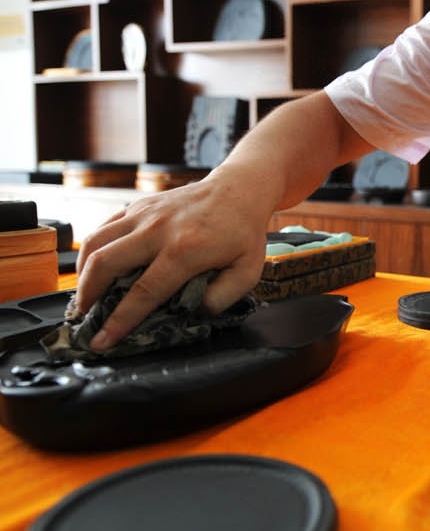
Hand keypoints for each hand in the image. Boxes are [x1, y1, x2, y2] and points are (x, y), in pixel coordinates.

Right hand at [75, 166, 272, 350]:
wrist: (238, 190)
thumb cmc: (243, 234)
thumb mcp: (246, 272)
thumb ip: (220, 299)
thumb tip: (190, 313)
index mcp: (185, 251)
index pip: (144, 292)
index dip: (119, 321)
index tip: (102, 341)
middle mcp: (158, 230)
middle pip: (106, 264)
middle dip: (87, 297)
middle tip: (84, 318)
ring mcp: (144, 214)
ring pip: (95, 243)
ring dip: (82, 274)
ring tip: (84, 296)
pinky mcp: (137, 206)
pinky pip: (102, 228)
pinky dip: (90, 251)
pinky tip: (93, 269)